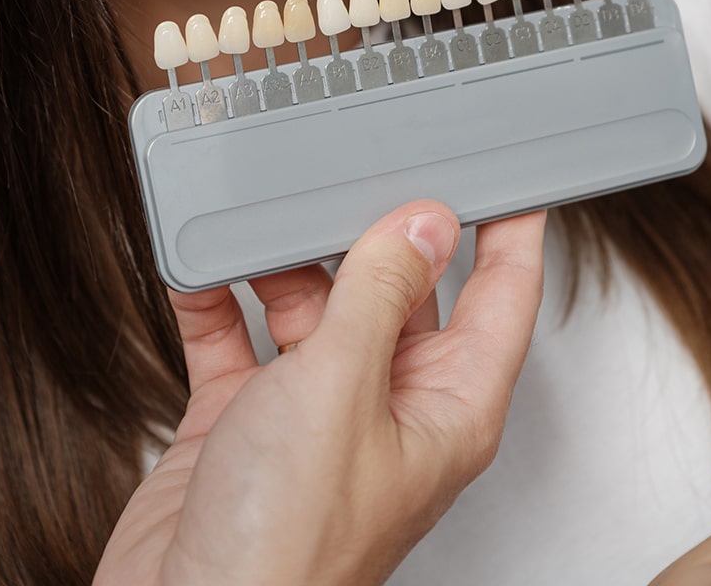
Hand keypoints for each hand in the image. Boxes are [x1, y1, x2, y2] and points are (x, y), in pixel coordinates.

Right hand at [96, 200, 547, 585]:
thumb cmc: (285, 548)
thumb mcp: (342, 388)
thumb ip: (381, 296)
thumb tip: (422, 224)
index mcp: (447, 408)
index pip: (502, 298)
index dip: (510, 229)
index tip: (507, 166)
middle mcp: (386, 408)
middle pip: (399, 292)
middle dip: (371, 231)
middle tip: (355, 164)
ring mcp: (313, 415)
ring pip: (313, 306)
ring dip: (283, 261)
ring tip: (263, 213)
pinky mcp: (244, 423)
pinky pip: (236, 338)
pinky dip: (217, 299)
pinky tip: (200, 266)